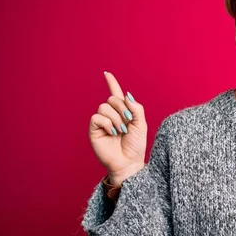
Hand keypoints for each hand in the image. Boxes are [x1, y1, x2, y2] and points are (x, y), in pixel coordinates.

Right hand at [89, 71, 146, 187]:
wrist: (129, 162)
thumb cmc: (136, 146)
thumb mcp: (141, 124)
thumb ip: (136, 108)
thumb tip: (126, 95)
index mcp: (123, 112)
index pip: (116, 95)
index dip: (112, 83)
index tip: (107, 73)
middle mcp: (111, 115)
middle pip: (112, 99)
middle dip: (122, 109)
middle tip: (128, 123)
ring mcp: (102, 122)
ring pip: (104, 107)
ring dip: (116, 119)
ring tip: (121, 131)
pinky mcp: (94, 129)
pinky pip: (97, 117)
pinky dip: (107, 123)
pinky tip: (112, 133)